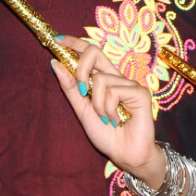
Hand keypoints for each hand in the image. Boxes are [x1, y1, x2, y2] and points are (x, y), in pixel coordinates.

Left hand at [49, 35, 158, 179]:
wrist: (124, 155)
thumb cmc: (107, 134)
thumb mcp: (82, 110)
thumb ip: (70, 88)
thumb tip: (55, 62)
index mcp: (104, 79)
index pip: (90, 53)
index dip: (74, 43)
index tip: (57, 40)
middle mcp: (117, 77)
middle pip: (95, 52)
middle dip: (80, 68)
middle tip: (81, 91)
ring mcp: (130, 83)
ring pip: (101, 79)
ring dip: (97, 104)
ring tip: (107, 119)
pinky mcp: (140, 92)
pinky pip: (114, 91)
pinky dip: (109, 108)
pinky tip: (117, 120)